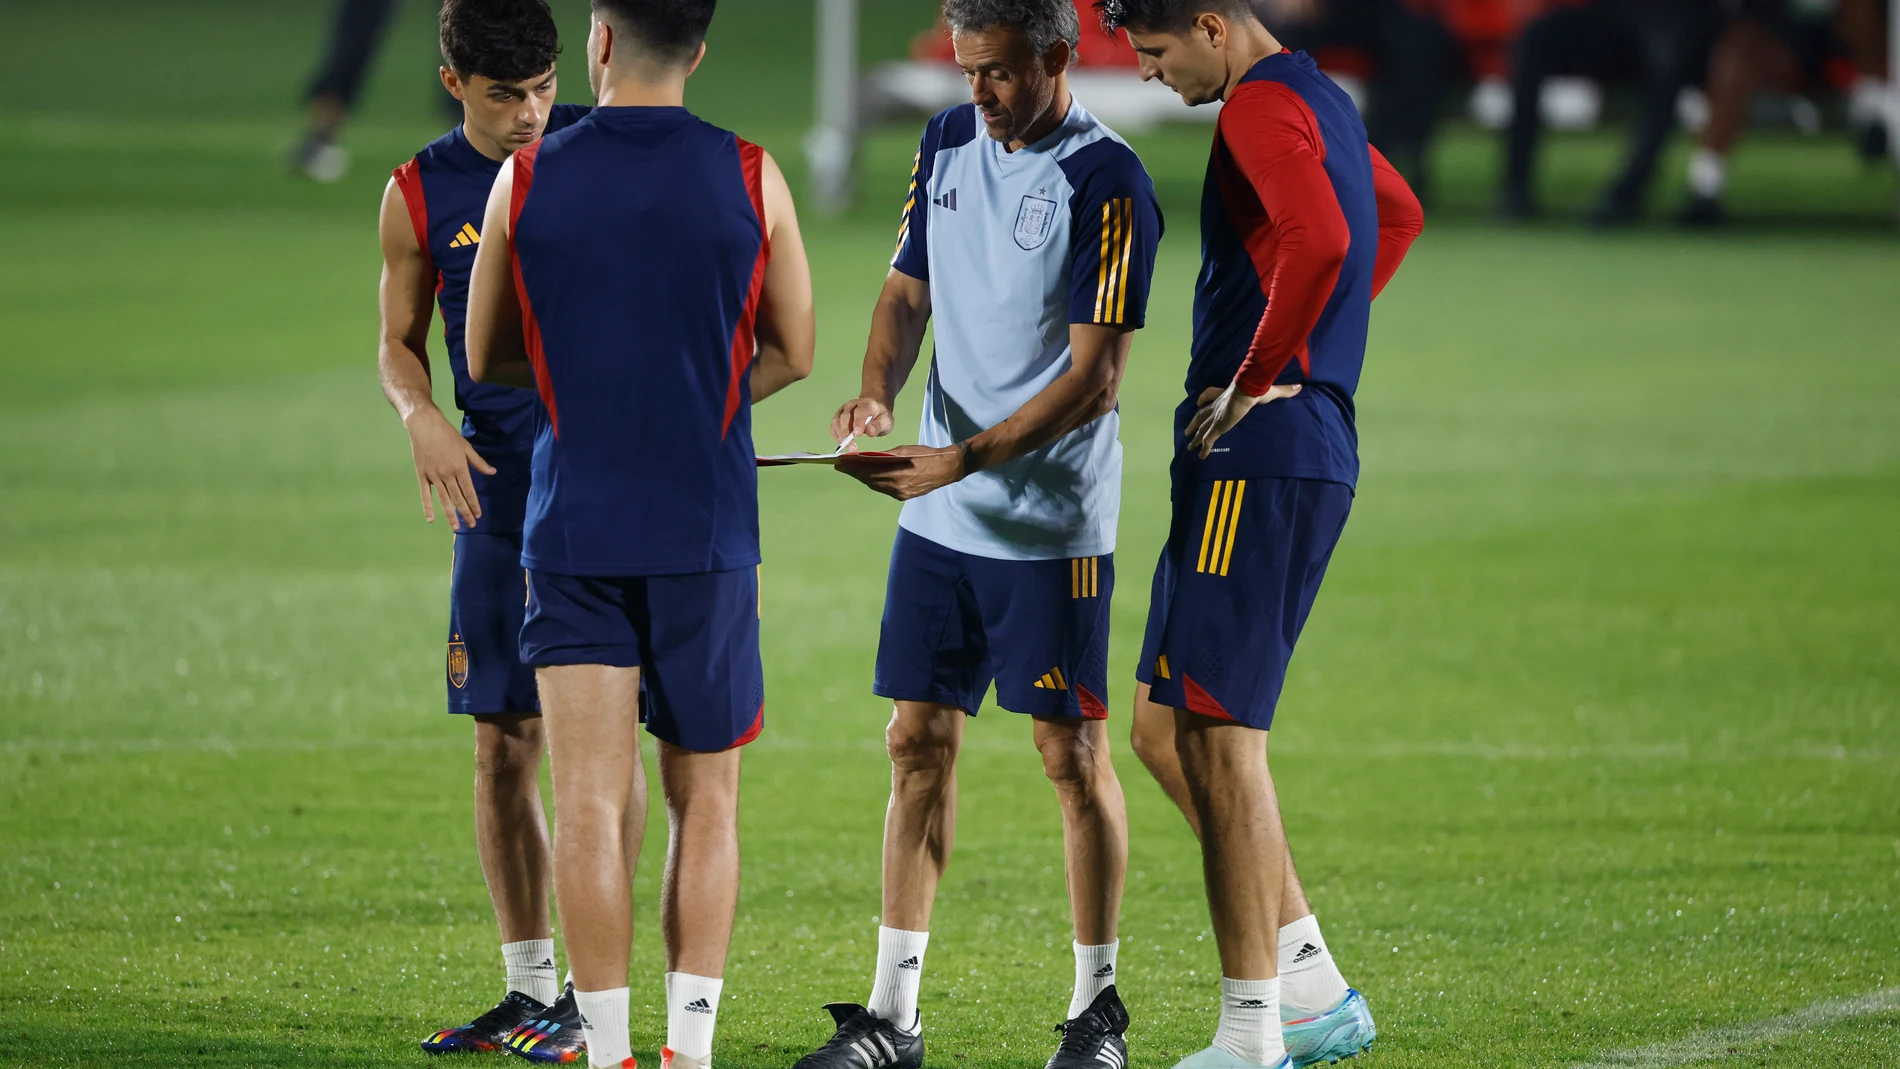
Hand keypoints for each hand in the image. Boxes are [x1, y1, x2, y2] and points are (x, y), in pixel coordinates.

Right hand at [404, 407, 495, 530]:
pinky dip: (427, 506)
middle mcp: (447, 474)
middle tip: (471, 526)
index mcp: (460, 468)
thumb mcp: (466, 446)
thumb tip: (493, 472)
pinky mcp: (422, 475)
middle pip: (458, 498)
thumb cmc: (447, 434)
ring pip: (443, 499)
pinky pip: (425, 494)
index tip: (478, 515)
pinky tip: (431, 519)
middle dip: (465, 512)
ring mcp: (434, 476)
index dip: (474, 504)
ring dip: (450, 514)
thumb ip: (479, 462)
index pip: (469, 491)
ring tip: (456, 527)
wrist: (424, 425)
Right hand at [830, 397, 893, 447]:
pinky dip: (836, 436)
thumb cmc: (880, 416)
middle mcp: (852, 405)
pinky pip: (833, 426)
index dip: (858, 422)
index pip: (860, 412)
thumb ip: (878, 426)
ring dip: (840, 436)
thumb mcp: (886, 421)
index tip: (857, 434)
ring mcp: (843, 410)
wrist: (874, 410)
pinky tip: (842, 444)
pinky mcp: (838, 417)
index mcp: (866, 404)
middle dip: (846, 432)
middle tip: (852, 447)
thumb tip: (869, 431)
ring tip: (849, 447)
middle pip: (845, 416)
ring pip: (837, 421)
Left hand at [836, 444, 963, 500]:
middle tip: (840, 466)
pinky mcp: (904, 496)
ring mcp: (900, 493)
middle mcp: (897, 487)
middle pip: (870, 480)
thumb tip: (867, 458)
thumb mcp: (904, 450)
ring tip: (851, 471)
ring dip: (863, 478)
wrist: (947, 469)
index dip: (853, 467)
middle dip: (854, 473)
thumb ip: (885, 456)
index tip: (839, 463)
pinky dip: (874, 482)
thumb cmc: (926, 455)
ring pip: (876, 486)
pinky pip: (884, 489)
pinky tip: (868, 477)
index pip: (869, 471)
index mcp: (897, 473)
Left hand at [1184, 382, 1302, 458]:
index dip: (1204, 399)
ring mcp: (1216, 417)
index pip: (1210, 395)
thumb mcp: (1270, 390)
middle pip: (1201, 415)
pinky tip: (1201, 457)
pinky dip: (1204, 449)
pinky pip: (1208, 440)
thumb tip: (1299, 387)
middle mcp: (1217, 407)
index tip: (1198, 402)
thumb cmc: (1257, 388)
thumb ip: (1284, 390)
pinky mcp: (1218, 427)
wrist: (1248, 390)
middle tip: (1187, 431)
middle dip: (1194, 423)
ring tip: (1189, 446)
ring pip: (1201, 429)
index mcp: (1225, 396)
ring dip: (1195, 437)